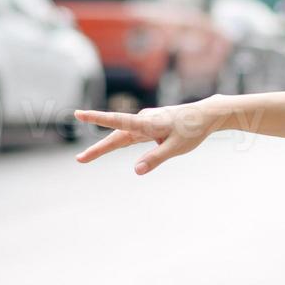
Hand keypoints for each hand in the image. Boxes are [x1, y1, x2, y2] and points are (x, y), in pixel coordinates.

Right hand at [72, 100, 221, 174]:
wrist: (205, 115)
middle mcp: (143, 120)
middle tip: (80, 160)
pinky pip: (130, 135)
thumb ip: (156, 159)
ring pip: (121, 136)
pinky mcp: (149, 125)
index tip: (79, 114)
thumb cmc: (192, 131)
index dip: (97, 119)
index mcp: (148, 123)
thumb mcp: (176, 148)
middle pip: (115, 136)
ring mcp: (145, 122)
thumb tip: (136, 171)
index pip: (118, 121)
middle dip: (97, 149)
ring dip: (105, 147)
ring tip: (85, 158)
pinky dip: (118, 142)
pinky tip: (107, 148)